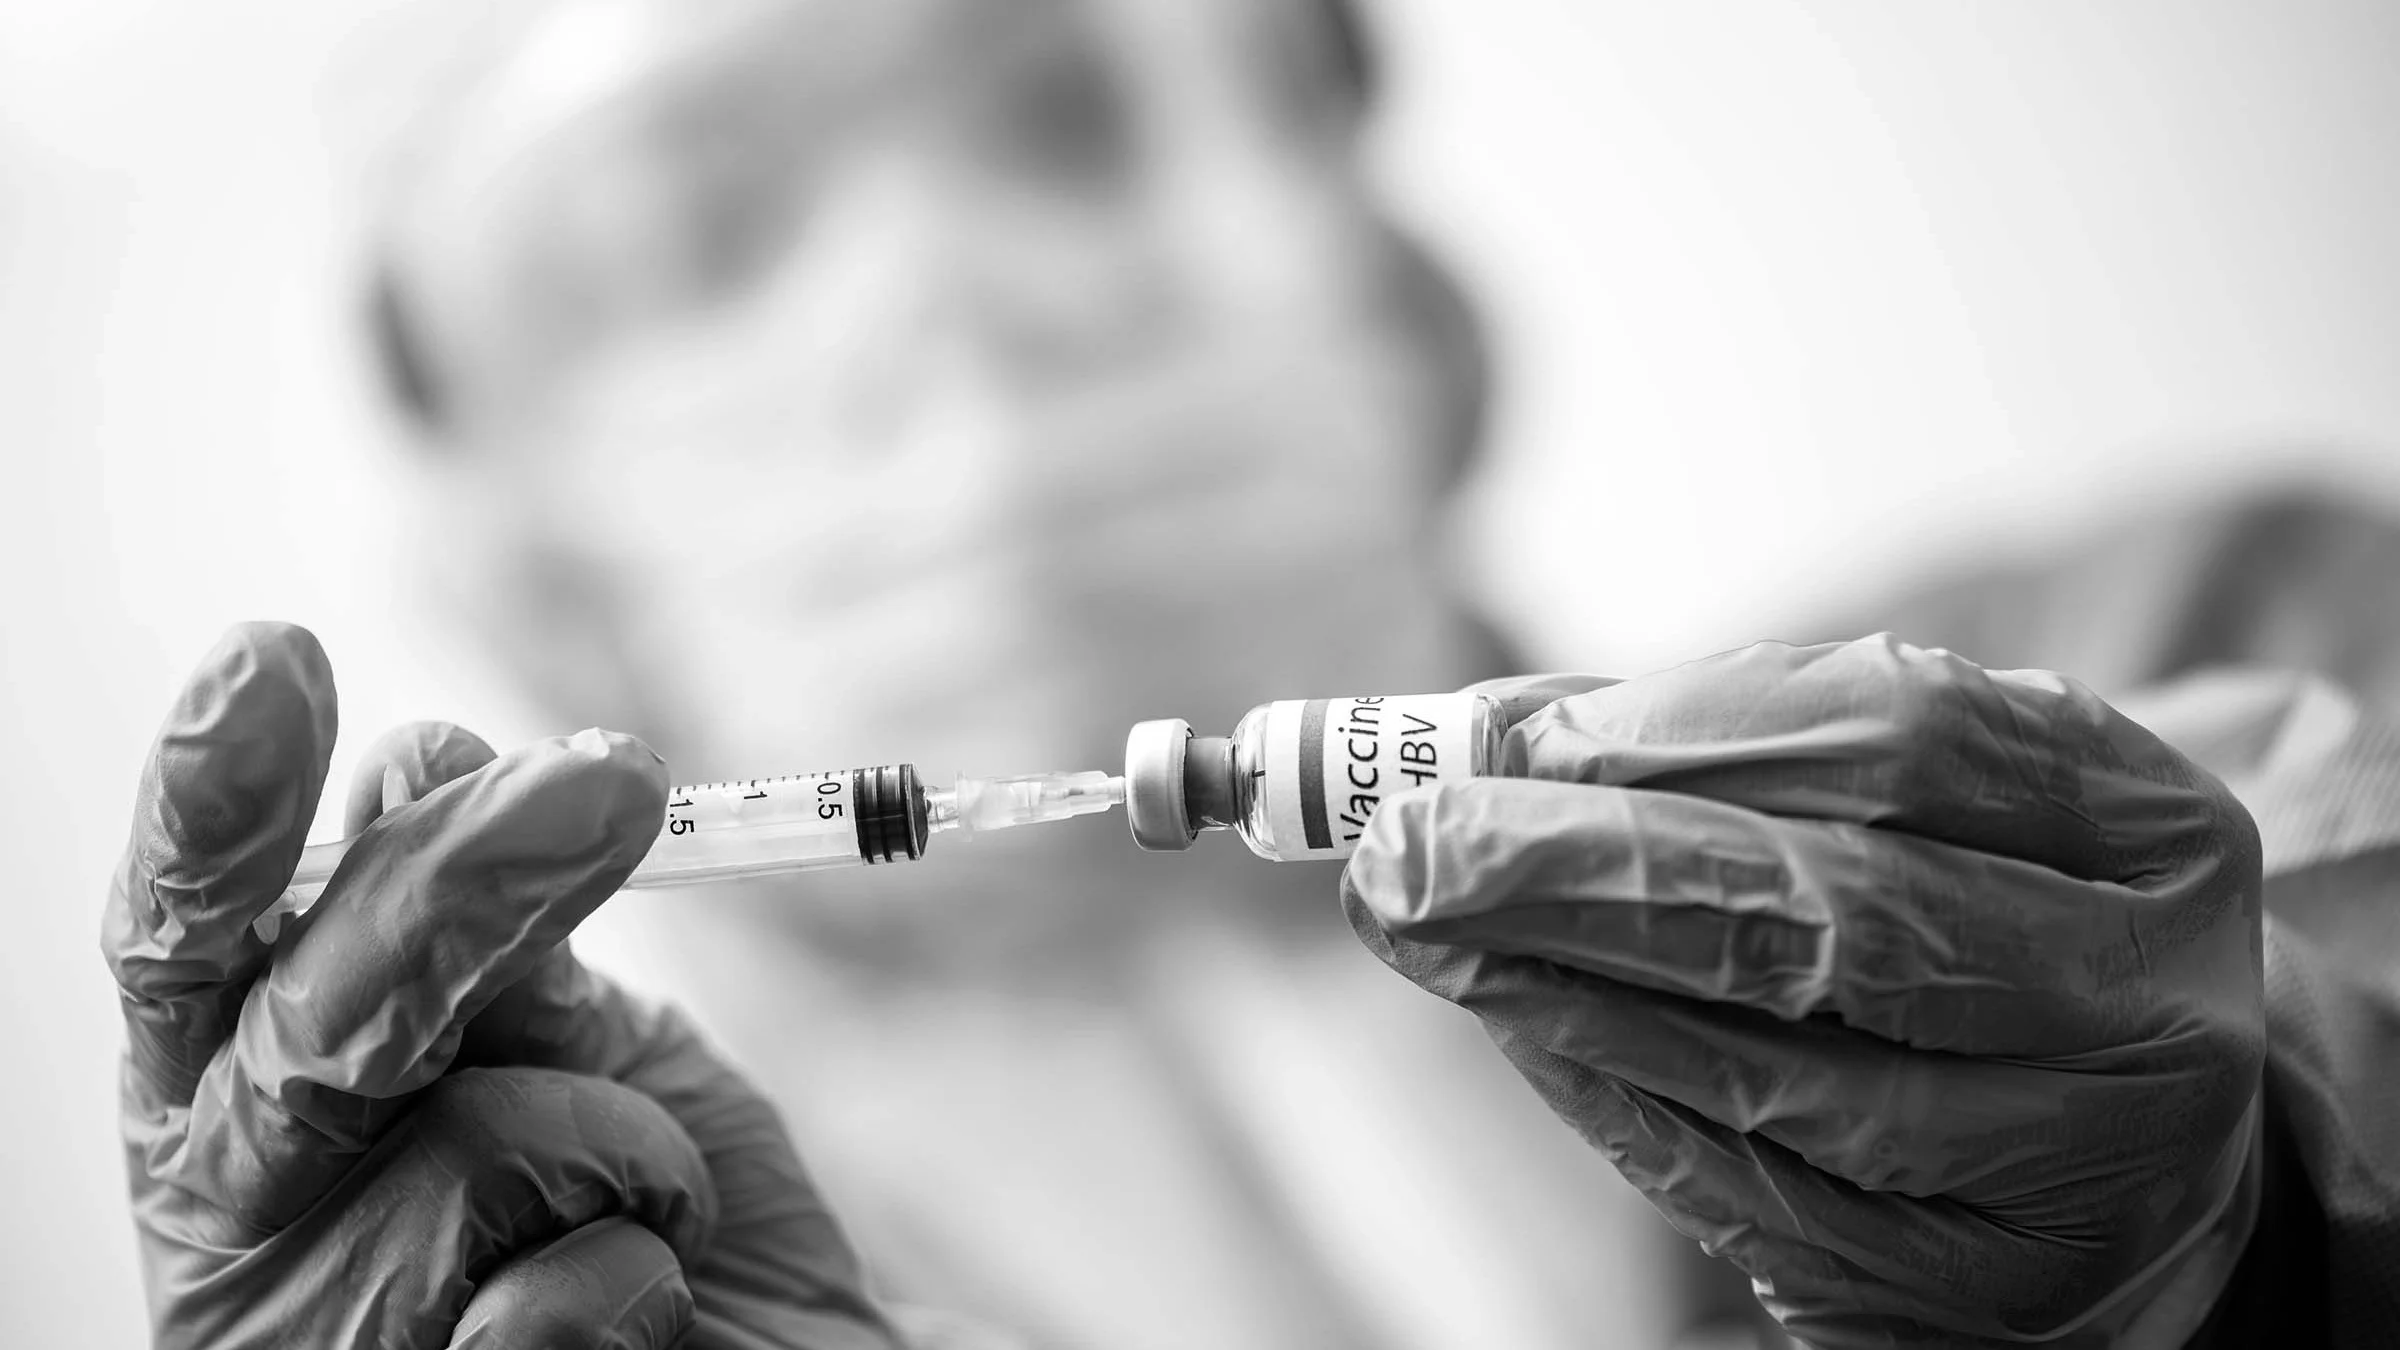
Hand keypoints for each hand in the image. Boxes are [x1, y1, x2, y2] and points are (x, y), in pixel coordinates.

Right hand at [104, 623, 910, 1347]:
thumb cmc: (639, 1197)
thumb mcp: (565, 1040)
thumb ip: (480, 930)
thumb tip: (422, 763)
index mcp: (233, 1101)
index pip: (187, 943)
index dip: (216, 810)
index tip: (271, 660)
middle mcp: (235, 1222)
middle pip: (313, 1018)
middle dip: (460, 888)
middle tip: (614, 782)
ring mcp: (313, 1345)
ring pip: (473, 1152)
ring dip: (619, 1151)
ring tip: (641, 1211)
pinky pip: (562, 1298)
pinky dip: (642, 1280)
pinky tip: (648, 1318)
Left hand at [1344, 637, 2265, 1347]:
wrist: (2124, 1161)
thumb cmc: (1982, 928)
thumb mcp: (1924, 812)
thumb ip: (1727, 754)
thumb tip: (1491, 738)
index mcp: (2154, 831)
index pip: (1903, 736)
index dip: (1684, 726)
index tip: (1509, 733)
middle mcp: (2145, 1004)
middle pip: (1833, 912)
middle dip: (1586, 866)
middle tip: (1408, 841)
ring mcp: (2074, 1169)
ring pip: (1777, 1068)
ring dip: (1560, 985)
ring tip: (1421, 921)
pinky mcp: (1969, 1294)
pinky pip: (1744, 1187)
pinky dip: (1605, 1089)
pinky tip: (1509, 1018)